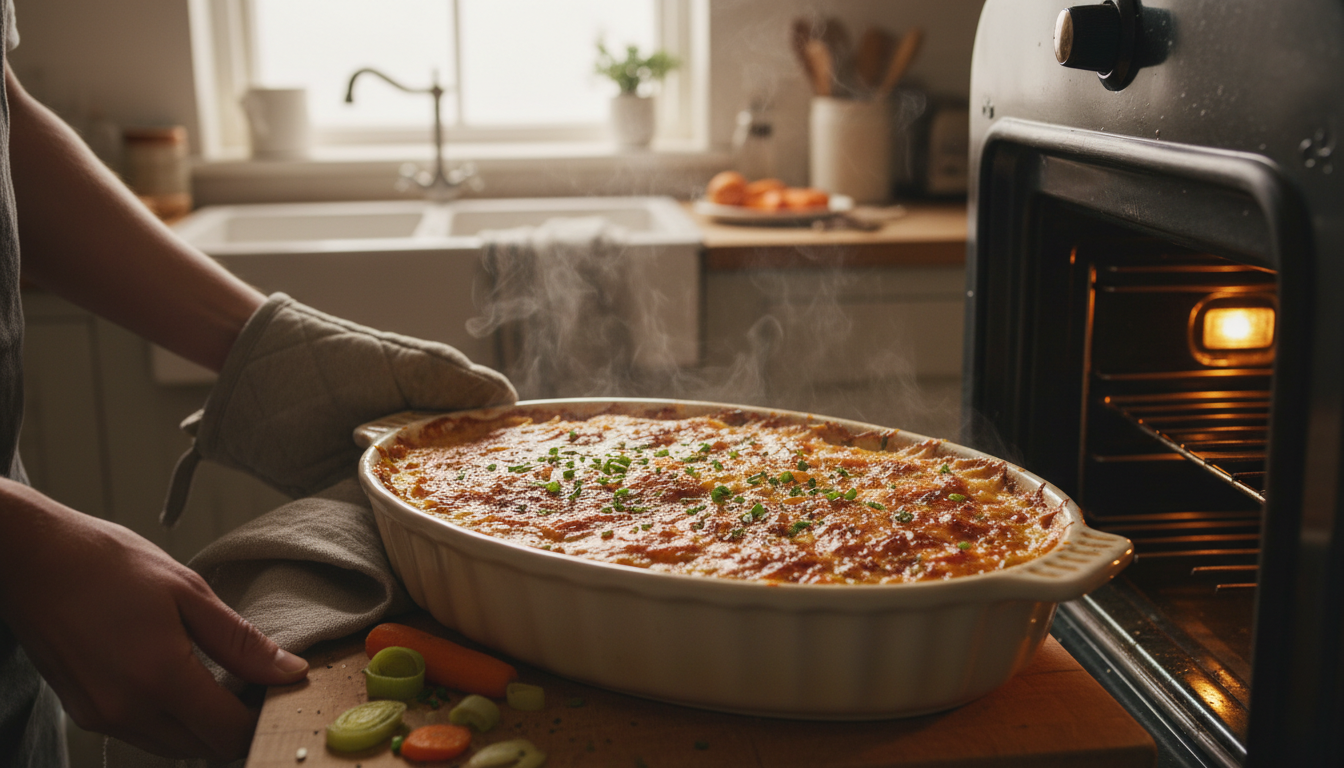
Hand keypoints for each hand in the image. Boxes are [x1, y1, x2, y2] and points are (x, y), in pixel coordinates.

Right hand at [0, 481, 307, 759]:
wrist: (32, 558)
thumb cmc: (109, 564)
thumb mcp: (189, 592)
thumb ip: (242, 642)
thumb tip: (290, 671)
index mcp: (159, 678)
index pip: (228, 733)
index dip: (262, 718)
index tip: (281, 690)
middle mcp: (127, 710)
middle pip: (204, 748)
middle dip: (237, 725)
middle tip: (257, 683)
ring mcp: (101, 717)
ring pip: (174, 745)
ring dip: (204, 725)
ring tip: (224, 680)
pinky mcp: (85, 713)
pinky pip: (144, 733)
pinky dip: (172, 719)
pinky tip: (184, 681)